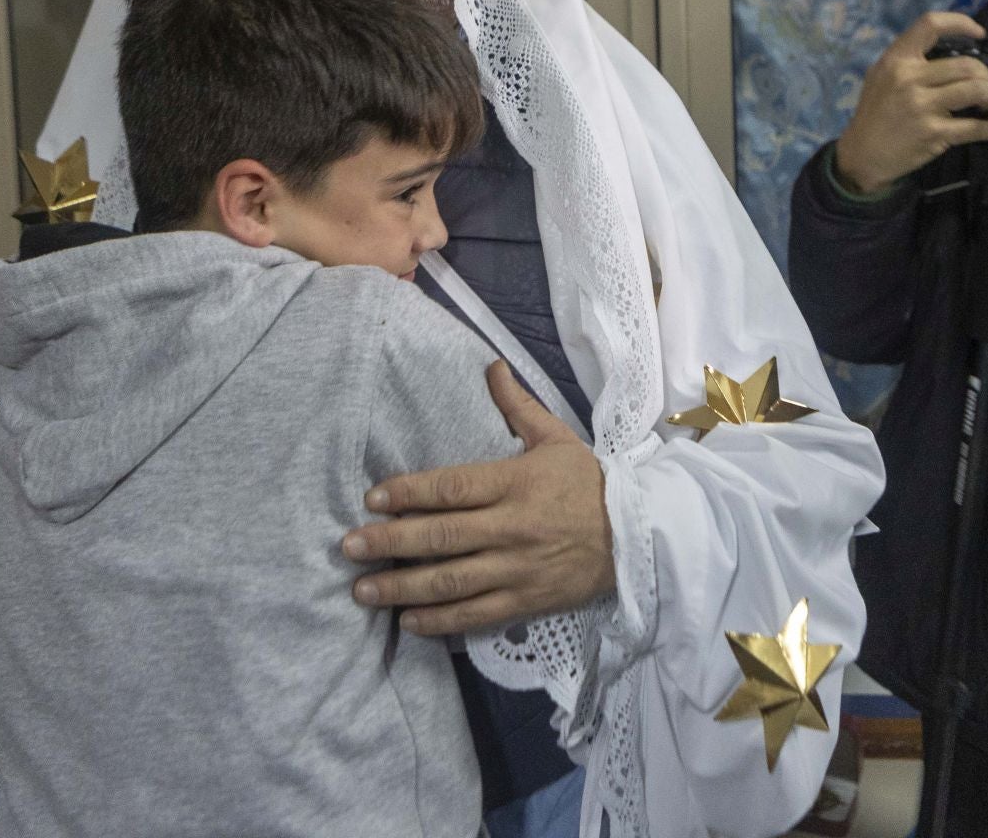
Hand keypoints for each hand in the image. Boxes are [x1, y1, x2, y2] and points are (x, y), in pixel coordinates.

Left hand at [342, 362, 614, 635]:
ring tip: (362, 590)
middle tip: (349, 546)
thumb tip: (490, 366)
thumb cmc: (589, 483)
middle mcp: (513, 526)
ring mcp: (518, 568)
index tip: (373, 498)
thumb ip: (517, 407)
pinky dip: (440, 620)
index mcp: (516, 482)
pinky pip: (476, 613)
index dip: (409, 492)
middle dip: (390, 542)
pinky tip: (408, 621)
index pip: (452, 487)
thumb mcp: (556, 438)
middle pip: (442, 536)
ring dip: (402, 588)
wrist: (638, 535)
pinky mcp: (527, 600)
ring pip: (452, 580)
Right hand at [831, 12, 987, 193]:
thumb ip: (909, 61)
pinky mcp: (934, 133)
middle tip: (985, 84)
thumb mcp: (881, 77)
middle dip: (986, 74)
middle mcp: (909, 79)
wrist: (861, 155)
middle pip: (967, 65)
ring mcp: (922, 107)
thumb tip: (950, 48)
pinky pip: (975, 128)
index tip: (978, 34)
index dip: (961, 23)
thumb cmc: (874, 114)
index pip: (931, 25)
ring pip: (976, 90)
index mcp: (897, 60)